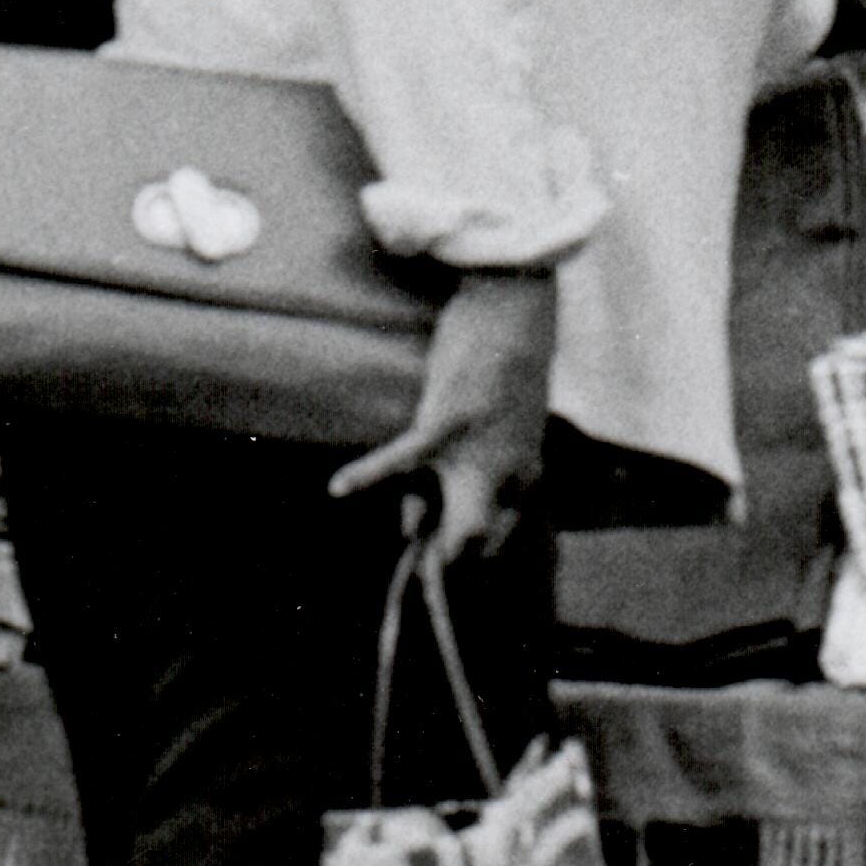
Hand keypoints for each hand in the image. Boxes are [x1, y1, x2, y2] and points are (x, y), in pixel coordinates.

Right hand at [335, 264, 558, 563]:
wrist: (515, 306)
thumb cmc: (504, 360)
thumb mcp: (502, 420)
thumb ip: (474, 461)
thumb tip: (420, 504)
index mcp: (526, 471)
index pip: (494, 538)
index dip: (461, 547)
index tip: (432, 540)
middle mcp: (508, 472)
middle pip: (473, 542)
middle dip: (442, 557)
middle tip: (416, 559)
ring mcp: (479, 453)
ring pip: (453, 526)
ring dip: (420, 526)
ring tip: (406, 524)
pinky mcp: (448, 424)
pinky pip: (402, 462)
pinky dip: (367, 476)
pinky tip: (339, 488)